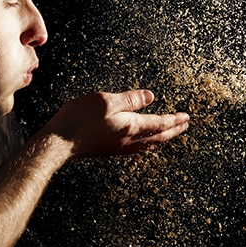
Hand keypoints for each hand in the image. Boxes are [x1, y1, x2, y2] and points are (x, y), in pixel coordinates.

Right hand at [48, 89, 188, 156]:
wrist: (59, 143)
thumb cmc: (80, 119)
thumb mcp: (106, 101)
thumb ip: (130, 99)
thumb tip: (150, 97)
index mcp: (132, 127)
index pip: (161, 124)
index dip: (175, 120)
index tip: (187, 117)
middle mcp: (129, 141)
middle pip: (159, 137)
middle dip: (174, 130)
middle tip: (185, 125)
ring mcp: (120, 148)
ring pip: (150, 144)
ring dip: (163, 138)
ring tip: (170, 133)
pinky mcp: (110, 149)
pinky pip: (138, 148)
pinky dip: (149, 143)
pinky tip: (144, 143)